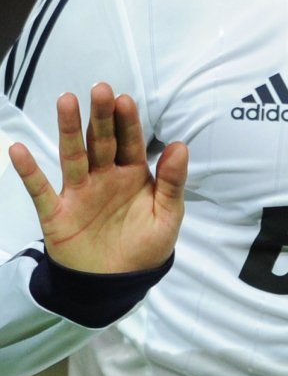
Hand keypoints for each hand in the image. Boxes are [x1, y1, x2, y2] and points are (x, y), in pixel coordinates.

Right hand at [9, 83, 187, 274]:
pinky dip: (29, 171)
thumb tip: (180, 145)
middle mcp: (104, 177)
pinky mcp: (57, 213)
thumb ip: (172, 183)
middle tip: (100, 89)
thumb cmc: (144, 248)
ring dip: (70, 129)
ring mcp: (79, 192)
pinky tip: (19, 149)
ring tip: (66, 101)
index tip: (125, 100)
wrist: (115, 286)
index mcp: (132, 175)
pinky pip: (40, 189)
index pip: (130, 142)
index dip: (127, 122)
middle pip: (101, 141)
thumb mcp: (166, 217)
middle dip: (101, 116)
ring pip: (73, 155)